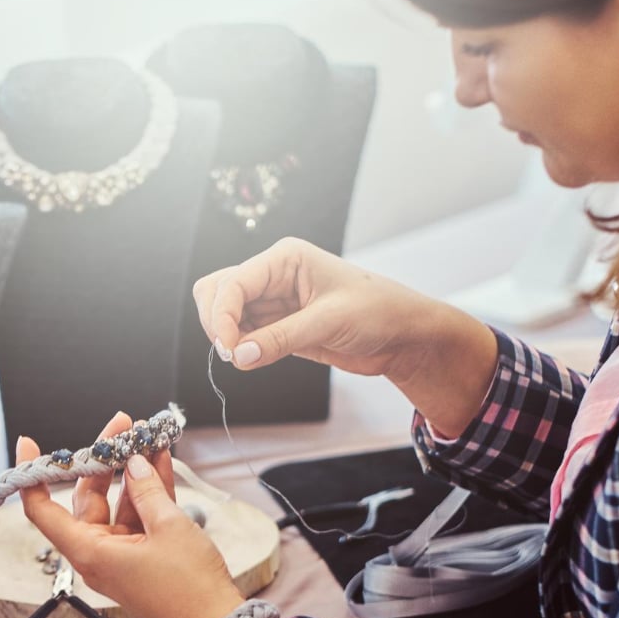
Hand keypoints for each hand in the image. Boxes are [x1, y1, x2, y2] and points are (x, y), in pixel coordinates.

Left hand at [16, 412, 243, 617]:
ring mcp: (122, 553)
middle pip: (87, 497)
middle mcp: (99, 554)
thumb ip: (147, 491)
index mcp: (90, 553)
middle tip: (121, 425)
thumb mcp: (169, 528)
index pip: (44, 511)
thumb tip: (133, 462)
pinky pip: (140, 514)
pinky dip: (149, 489)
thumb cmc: (189, 588)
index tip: (30, 443)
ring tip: (146, 434)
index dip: (33, 476)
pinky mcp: (144, 554)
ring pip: (118, 502)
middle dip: (104, 459)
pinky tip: (159, 458)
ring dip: (133, 470)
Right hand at [193, 237, 498, 435]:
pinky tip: (252, 358)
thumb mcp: (330, 322)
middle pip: (217, 291)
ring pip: (224, 313)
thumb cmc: (378, 312)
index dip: (222, 315)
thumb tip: (238, 356)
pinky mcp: (277, 325)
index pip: (233, 282)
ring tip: (243, 357)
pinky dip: (238, 348)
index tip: (229, 349)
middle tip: (231, 353)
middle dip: (216, 322)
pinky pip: (242, 333)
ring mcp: (273, 300)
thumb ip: (281, 339)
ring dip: (225, 336)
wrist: (403, 335)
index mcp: (285, 258)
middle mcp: (273, 275)